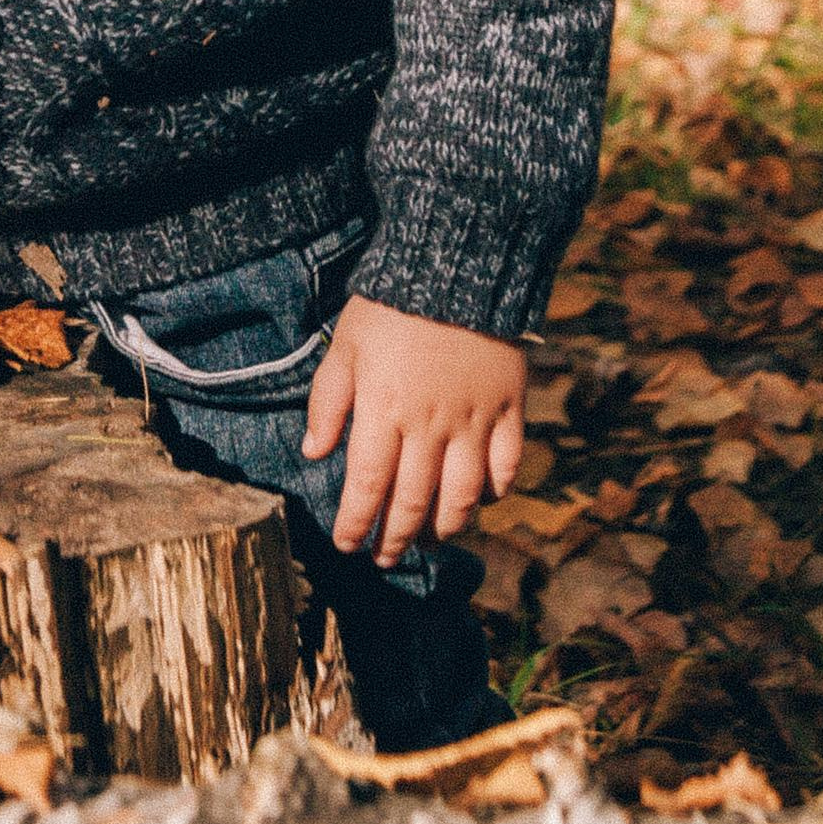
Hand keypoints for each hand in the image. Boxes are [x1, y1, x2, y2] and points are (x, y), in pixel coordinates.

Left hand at [302, 299, 526, 569]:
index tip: (347, 545)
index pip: (368, 486)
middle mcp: (430, 426)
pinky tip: (481, 501)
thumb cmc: (390, 305)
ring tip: (428, 541)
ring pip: (462, 496)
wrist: (455, 265)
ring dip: (444, 528)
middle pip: (413, 502)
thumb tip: (314, 452)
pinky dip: (495, 492)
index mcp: (384, 410)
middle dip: (395, 539)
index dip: (357, 524)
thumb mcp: (345, 344)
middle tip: (384, 558)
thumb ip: (328, 400)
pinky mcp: (509, 408)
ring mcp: (474, 420)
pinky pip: (506, 465)